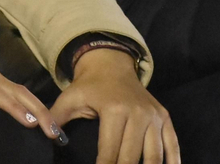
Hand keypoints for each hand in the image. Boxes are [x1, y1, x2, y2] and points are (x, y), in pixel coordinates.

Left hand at [52, 47, 179, 163]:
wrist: (112, 65)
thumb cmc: (89, 87)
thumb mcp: (69, 98)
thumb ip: (56, 118)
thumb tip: (47, 136)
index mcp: (114, 110)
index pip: (109, 153)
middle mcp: (138, 113)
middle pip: (132, 158)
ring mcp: (154, 116)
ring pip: (154, 155)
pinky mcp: (165, 117)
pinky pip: (172, 144)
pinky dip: (172, 161)